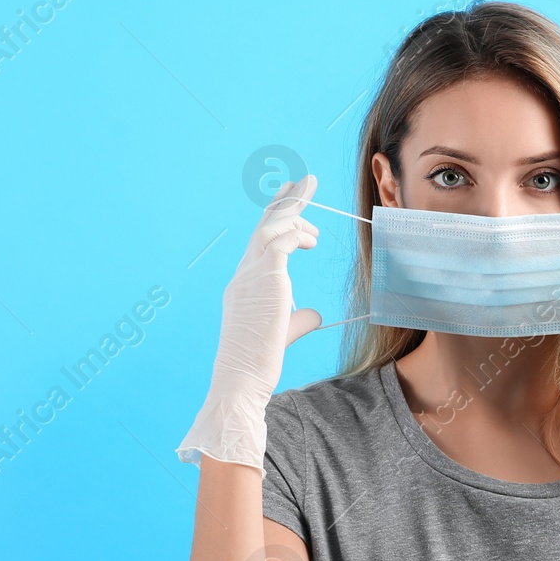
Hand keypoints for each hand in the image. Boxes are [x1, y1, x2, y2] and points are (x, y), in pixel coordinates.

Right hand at [176, 176, 324, 471]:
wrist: (242, 379)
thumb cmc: (259, 363)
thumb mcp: (283, 333)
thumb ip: (298, 319)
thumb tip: (315, 314)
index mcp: (245, 283)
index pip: (259, 241)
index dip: (275, 217)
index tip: (289, 197)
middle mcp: (244, 275)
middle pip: (264, 226)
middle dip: (286, 201)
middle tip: (306, 181)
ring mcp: (250, 276)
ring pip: (270, 229)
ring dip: (295, 218)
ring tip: (318, 226)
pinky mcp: (264, 281)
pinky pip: (279, 243)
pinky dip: (296, 235)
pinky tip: (312, 241)